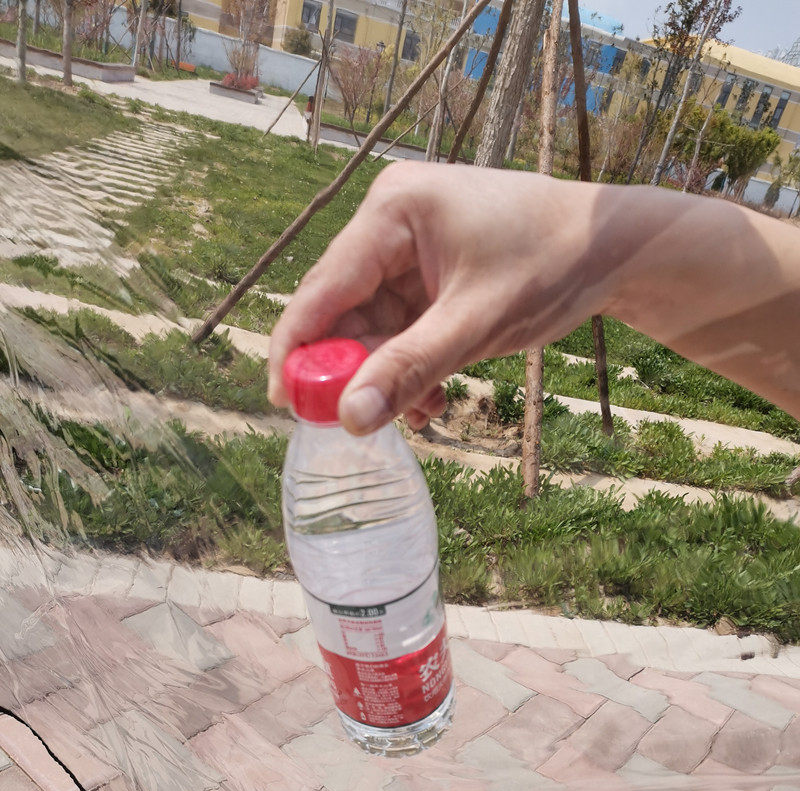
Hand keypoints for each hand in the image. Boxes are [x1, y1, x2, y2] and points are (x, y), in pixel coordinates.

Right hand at [268, 162, 610, 433]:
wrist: (614, 247)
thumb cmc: (551, 263)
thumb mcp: (474, 325)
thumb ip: (409, 370)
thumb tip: (350, 419)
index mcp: (391, 212)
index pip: (321, 289)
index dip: (297, 348)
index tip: (282, 402)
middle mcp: (389, 225)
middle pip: (344, 311)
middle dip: (352, 370)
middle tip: (359, 421)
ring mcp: (409, 251)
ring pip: (374, 328)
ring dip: (388, 376)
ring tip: (419, 413)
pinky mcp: (430, 276)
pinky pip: (402, 329)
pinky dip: (411, 365)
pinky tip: (430, 398)